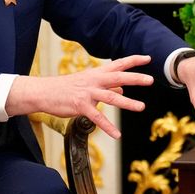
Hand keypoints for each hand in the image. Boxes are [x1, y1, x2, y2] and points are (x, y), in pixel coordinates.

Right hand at [5, 54, 153, 138]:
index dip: (133, 60)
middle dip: (135, 78)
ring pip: (110, 97)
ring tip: (141, 107)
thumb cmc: (66, 88)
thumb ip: (106, 86)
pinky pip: (97, 118)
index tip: (147, 58)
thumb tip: (122, 89)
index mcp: (96, 73)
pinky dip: (108, 127)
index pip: (118, 64)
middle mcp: (94, 81)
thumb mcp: (87, 83)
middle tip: (150, 80)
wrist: (44, 92)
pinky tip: (117, 135)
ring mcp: (87, 93)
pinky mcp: (80, 106)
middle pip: (117, 77)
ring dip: (127, 103)